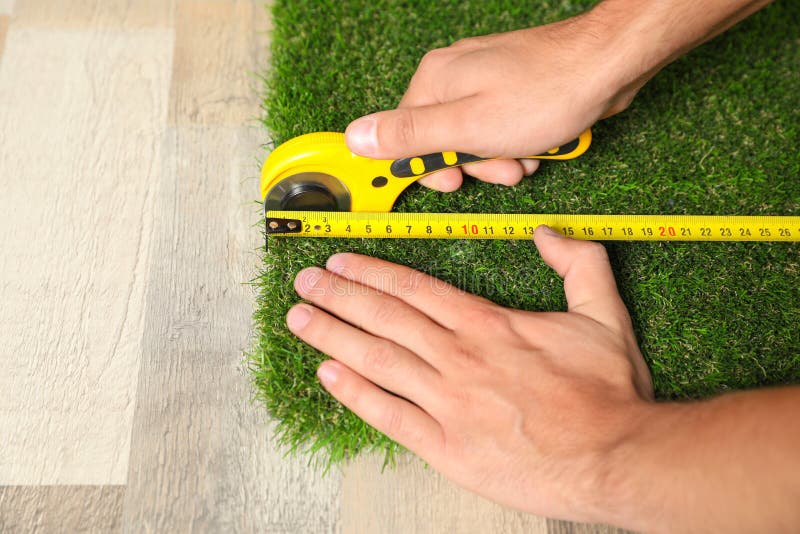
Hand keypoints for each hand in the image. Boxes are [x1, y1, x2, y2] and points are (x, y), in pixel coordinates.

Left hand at [285, 226, 652, 522]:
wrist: (615, 458)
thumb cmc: (607, 393)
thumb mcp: (604, 315)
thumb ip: (578, 265)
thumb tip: (548, 234)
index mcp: (487, 324)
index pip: (413, 288)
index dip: (370, 271)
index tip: (340, 261)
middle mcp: (457, 357)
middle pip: (383, 317)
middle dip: (338, 295)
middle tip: (304, 281)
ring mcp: (446, 402)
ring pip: (375, 359)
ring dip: (332, 334)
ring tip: (299, 318)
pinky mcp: (444, 447)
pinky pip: (387, 415)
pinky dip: (352, 393)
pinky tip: (326, 374)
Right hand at [344, 13, 639, 191]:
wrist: (608, 64)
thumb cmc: (543, 94)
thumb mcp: (467, 127)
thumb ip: (409, 135)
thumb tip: (354, 137)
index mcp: (434, 82)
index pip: (403, 136)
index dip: (428, 167)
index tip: (454, 182)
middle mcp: (454, 75)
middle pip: (441, 140)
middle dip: (473, 165)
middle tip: (503, 171)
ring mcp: (485, 79)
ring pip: (475, 139)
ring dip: (499, 160)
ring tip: (526, 159)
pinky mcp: (512, 87)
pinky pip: (501, 128)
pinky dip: (517, 145)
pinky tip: (537, 146)